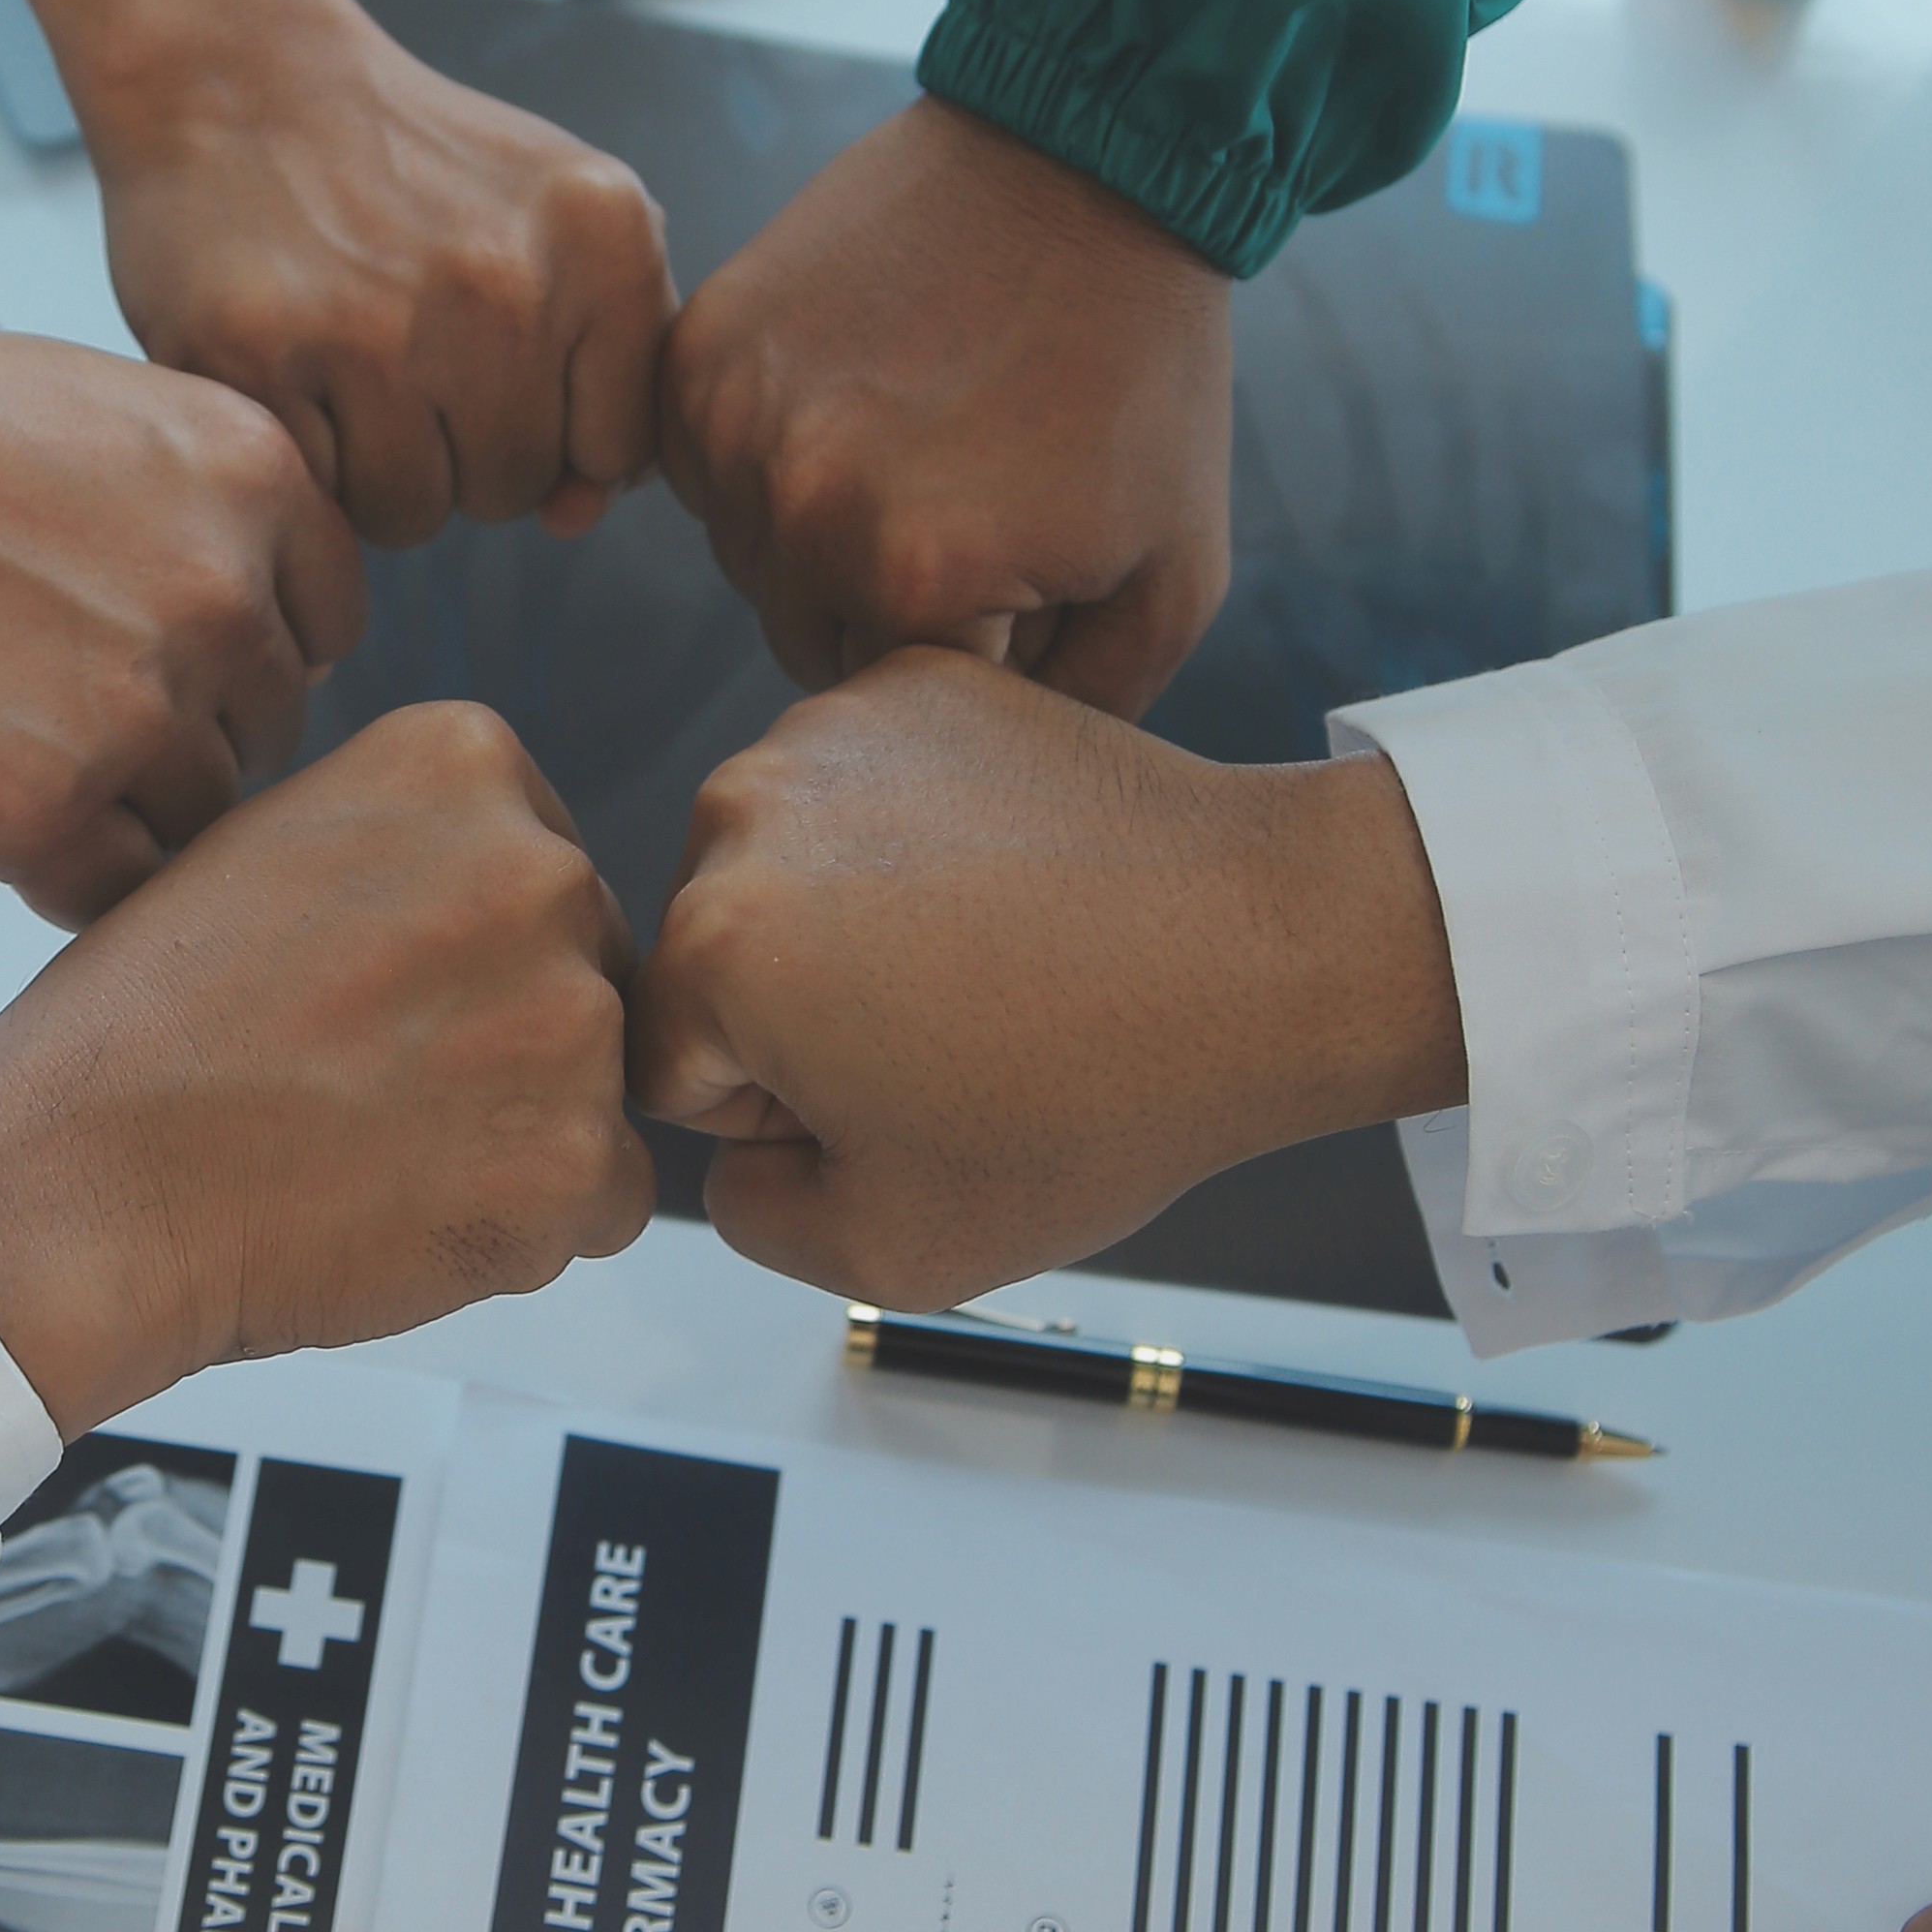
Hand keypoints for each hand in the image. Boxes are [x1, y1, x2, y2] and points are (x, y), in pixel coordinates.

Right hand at [0, 65, 365, 921]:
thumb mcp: (114, 417)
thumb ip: (217, 522)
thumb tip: (277, 642)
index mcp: (260, 482)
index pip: (318, 630)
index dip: (234, 654)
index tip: (146, 645)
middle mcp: (225, 596)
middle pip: (262, 733)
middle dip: (178, 732)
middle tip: (52, 698)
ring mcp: (136, 709)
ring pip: (193, 822)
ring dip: (115, 807)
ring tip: (1, 737)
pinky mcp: (33, 807)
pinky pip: (106, 891)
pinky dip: (56, 868)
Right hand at [0, 703, 652, 1427]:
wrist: (81, 1179)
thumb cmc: (142, 1028)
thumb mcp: (266, 845)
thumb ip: (407, 848)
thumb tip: (487, 899)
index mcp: (459, 760)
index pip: (542, 864)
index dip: (466, 949)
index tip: (377, 989)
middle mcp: (537, 867)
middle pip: (590, 967)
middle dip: (507, 1033)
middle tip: (368, 1082)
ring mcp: (568, 1016)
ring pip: (601, 1087)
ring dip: (516, 1130)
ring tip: (370, 1147)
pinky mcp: (575, 1158)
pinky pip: (605, 1199)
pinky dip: (528, 1225)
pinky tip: (406, 1211)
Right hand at [84, 0, 674, 546]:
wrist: (240, 77)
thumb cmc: (408, 168)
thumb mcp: (553, 217)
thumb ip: (607, 365)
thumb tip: (581, 515)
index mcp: (601, 232)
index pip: (616, 447)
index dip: (552, 429)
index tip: (498, 362)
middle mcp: (504, 279)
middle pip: (512, 488)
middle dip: (459, 452)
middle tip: (405, 354)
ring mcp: (380, 323)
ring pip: (415, 512)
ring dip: (378, 470)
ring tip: (348, 369)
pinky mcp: (264, 356)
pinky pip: (320, 492)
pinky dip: (305, 454)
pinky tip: (292, 369)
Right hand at [628, 653, 1463, 1303]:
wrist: (1262, 951)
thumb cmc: (1096, 1099)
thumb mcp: (894, 1251)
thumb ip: (754, 1216)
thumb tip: (738, 1147)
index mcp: (715, 950)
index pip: (669, 1061)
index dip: (775, 1113)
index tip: (895, 1102)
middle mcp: (743, 810)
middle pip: (718, 949)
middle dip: (804, 1005)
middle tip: (951, 1035)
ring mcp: (829, 727)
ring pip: (785, 860)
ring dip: (853, 912)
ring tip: (989, 957)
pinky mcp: (912, 681)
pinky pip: (862, 781)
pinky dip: (915, 828)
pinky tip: (1009, 879)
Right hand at [661, 98, 1231, 703]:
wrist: (1084, 165)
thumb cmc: (1141, 371)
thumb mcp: (1169, 576)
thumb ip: (1083, 710)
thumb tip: (995, 770)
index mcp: (911, 583)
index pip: (902, 704)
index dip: (972, 655)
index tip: (1014, 580)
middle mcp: (797, 512)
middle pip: (812, 641)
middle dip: (887, 605)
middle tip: (967, 509)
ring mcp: (732, 427)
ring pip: (751, 561)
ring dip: (816, 534)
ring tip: (915, 446)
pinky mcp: (696, 353)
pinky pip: (701, 469)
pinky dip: (762, 457)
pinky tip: (852, 402)